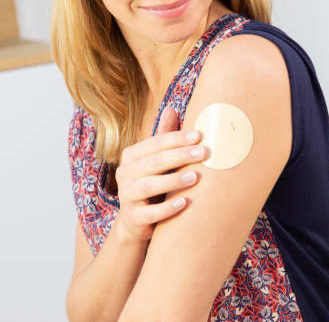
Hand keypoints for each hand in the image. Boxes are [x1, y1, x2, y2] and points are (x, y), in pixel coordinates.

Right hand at [113, 105, 206, 243]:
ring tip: (196, 177)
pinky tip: (185, 203)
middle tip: (204, 152)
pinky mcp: (133, 218)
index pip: (155, 143)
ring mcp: (126, 196)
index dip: (177, 138)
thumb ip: (163, 137)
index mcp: (131, 156)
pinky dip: (168, 208)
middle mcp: (124, 173)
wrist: (137, 221)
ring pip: (149, 186)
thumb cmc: (152, 184)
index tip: (199, 135)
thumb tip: (171, 108)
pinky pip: (150, 213)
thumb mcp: (156, 161)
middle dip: (180, 156)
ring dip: (174, 180)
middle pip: (154, 162)